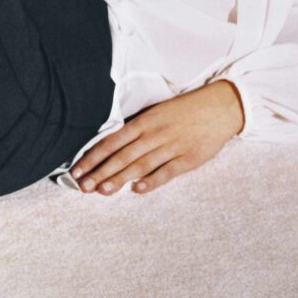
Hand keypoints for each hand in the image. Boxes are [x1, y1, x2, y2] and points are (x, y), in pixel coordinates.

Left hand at [70, 80, 244, 195]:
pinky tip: (138, 190)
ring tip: (103, 191)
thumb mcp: (157, 112)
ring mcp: (172, 146)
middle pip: (123, 155)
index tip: (78, 170)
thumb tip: (111, 145)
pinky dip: (152, 181)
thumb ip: (136, 129)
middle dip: (101, 172)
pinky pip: (168, 172)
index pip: (113, 141)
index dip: (94, 156)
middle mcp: (155, 134)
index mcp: (145, 121)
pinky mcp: (189, 159)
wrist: (220, 107)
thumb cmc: (184, 110)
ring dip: (120, 178)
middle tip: (83, 186)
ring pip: (141, 165)